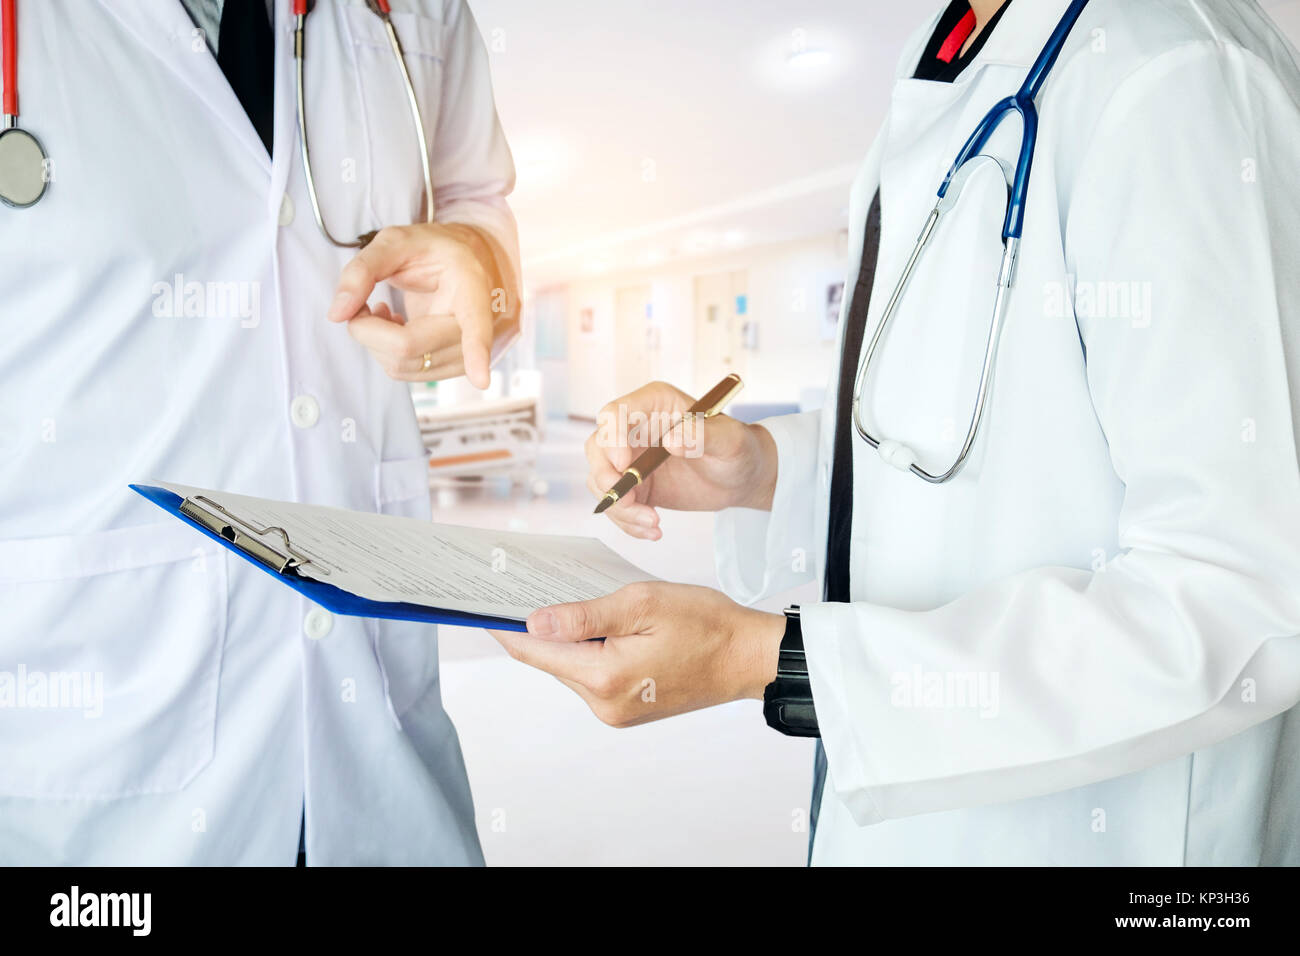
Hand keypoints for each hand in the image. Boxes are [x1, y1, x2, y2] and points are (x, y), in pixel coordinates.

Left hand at [327, 223, 497, 387]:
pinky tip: (396, 326)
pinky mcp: (453, 367)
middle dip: (369, 331)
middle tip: (364, 304)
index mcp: (469, 284)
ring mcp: (467, 351)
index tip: (480, 378)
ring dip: (376, 342)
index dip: (477, 351)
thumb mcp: (394, 242)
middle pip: (411, 347)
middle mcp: (475, 323)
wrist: (460, 262)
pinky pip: (407, 372)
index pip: (475, 323)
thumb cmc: (430, 250)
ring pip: (404, 366)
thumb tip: (337, 313)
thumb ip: (361, 270)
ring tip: (383, 311)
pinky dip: (387, 352)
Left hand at [489, 582, 784, 727]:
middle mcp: (603, 703)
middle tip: (521, 590)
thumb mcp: (641, 604)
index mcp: (604, 677)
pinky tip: (600, 625)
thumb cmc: (705, 624)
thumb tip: (533, 623)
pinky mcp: (628, 709)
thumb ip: (583, 615)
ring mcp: (616, 711)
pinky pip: (594, 675)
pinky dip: (590, 650)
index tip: (477, 608)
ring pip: (572, 667)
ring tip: (569, 601)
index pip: (535, 651)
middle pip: (551, 661)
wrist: (748, 657)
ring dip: (568, 638)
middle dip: (537, 628)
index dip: (503, 628)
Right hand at [586, 381, 778, 539]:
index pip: (615, 413)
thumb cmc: (737, 449)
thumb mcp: (729, 440)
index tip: (624, 466)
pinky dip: (627, 522)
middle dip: (606, 479)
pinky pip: (615, 504)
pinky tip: (652, 531)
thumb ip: (703, 435)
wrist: (740, 477)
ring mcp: (631, 458)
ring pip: (600, 480)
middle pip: (597, 448)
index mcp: (653, 405)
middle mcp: (635, 429)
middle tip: (630, 502)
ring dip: (619, 507)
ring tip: (652, 523)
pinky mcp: (634, 486)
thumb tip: (672, 440)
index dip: (611, 438)